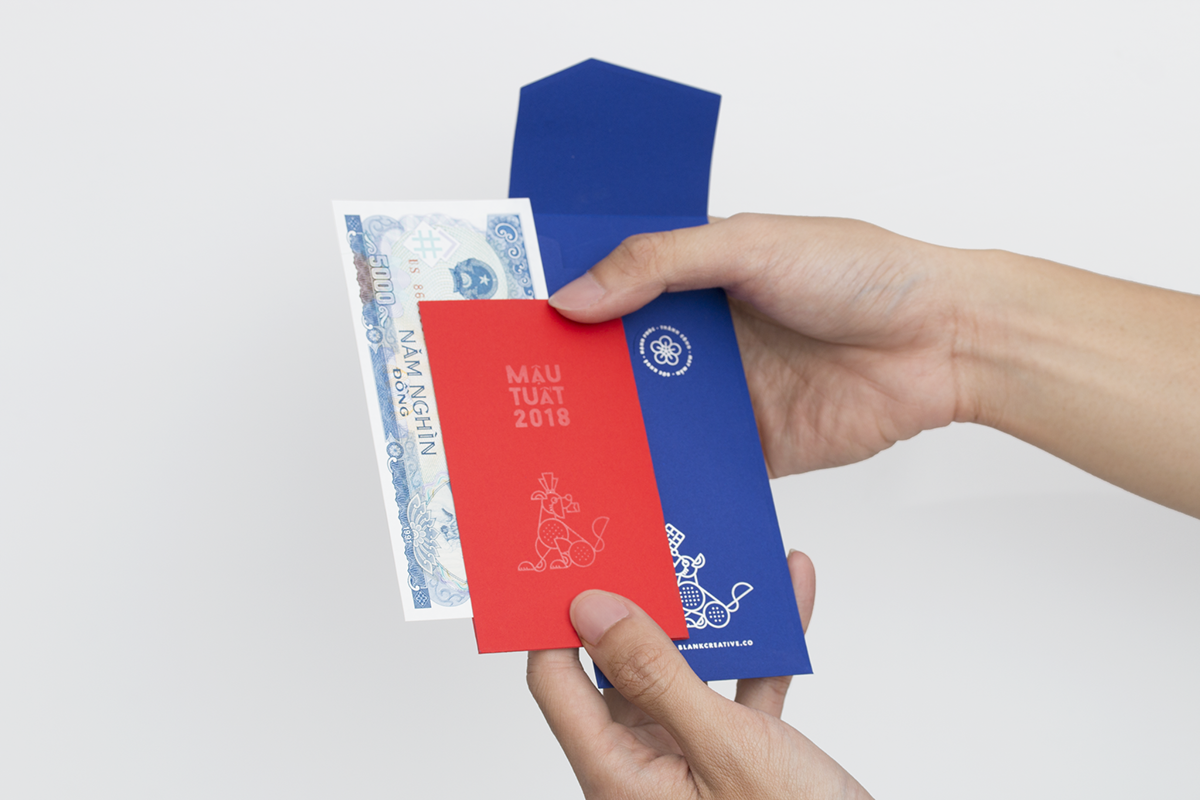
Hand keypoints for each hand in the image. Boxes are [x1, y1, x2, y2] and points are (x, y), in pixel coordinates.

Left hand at [526, 551, 872, 798]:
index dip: (556, 620)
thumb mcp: (724, 747)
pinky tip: (788, 599)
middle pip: (620, 668)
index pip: (556, 681)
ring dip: (714, 621)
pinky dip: (762, 651)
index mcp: (617, 773)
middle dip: (642, 604)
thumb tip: (593, 610)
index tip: (573, 562)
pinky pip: (739, 691)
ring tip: (723, 559)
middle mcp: (643, 765)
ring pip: (685, 673)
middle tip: (651, 543)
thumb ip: (656, 675)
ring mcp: (689, 762)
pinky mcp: (737, 760)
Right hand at [549, 214, 967, 476]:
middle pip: (617, 361)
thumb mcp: (752, 247)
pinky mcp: (748, 447)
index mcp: (695, 278)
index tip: (505, 326)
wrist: (944, 342)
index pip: (610, 289)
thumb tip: (574, 294)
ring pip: (646, 418)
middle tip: (508, 399)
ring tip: (542, 453)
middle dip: (571, 379)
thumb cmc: (862, 273)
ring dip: (605, 434)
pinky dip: (657, 478)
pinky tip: (613, 491)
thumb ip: (660, 264)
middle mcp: (701, 338)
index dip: (562, 304)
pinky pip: (691, 465)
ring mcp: (722, 396)